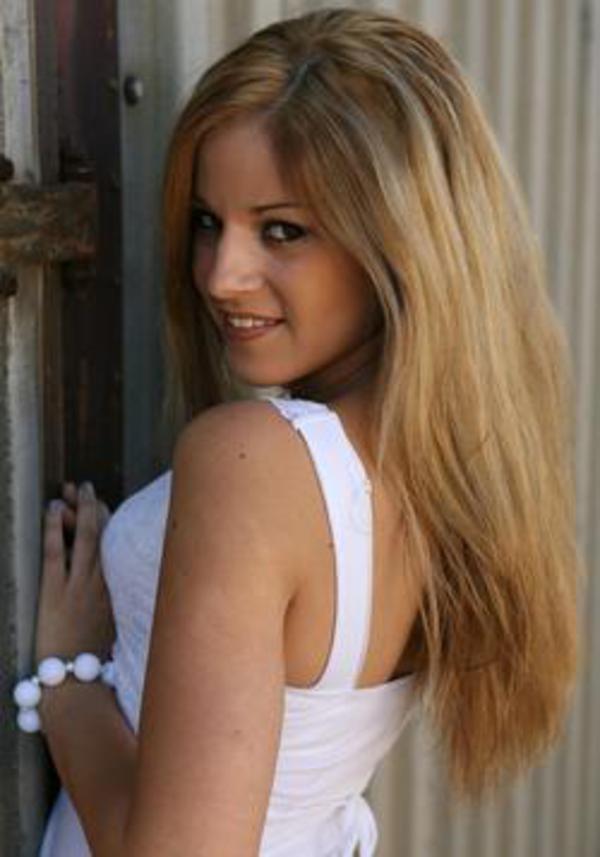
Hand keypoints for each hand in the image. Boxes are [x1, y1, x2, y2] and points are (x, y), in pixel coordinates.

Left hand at [35, 481, 115, 664]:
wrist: (77, 682)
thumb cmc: (94, 663)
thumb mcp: (116, 631)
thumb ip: (117, 606)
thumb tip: (117, 591)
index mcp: (119, 591)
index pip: (116, 546)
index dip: (109, 522)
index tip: (102, 505)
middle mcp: (104, 583)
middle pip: (103, 535)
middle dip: (94, 507)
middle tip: (85, 486)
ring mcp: (80, 586)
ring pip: (85, 537)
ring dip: (79, 509)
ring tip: (72, 489)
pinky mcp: (56, 592)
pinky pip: (57, 552)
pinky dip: (56, 528)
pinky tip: (52, 510)